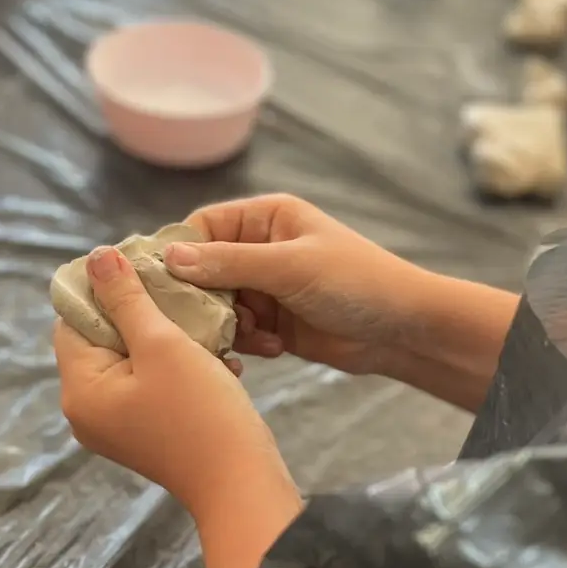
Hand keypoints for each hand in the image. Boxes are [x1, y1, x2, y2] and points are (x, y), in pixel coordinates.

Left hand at [54, 246, 291, 518]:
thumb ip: (127, 298)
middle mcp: (88, 411)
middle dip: (140, 311)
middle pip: (101, 339)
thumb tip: (97, 257)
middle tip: (178, 289)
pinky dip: (177, 365)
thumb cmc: (200, 413)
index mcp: (80, 390)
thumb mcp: (162, 344)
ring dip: (165, 336)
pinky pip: (151, 383)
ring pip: (132, 359)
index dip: (102, 289)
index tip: (141, 266)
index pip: (72, 320)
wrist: (242, 484)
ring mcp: (118, 425)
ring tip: (201, 323)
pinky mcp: (147, 432)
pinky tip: (214, 357)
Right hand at [164, 195, 418, 376]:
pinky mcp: (274, 323)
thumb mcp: (290, 267)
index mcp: (265, 218)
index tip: (164, 285)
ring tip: (254, 335)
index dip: (180, 254)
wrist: (402, 330)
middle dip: (204, 299)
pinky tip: (273, 349)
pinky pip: (239, 332)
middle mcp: (260, 249)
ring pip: (217, 306)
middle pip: (202, 271)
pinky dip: (247, 343)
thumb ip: (229, 263)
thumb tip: (169, 257)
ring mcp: (266, 287)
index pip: (201, 228)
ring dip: (228, 325)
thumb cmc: (356, 283)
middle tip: (205, 322)